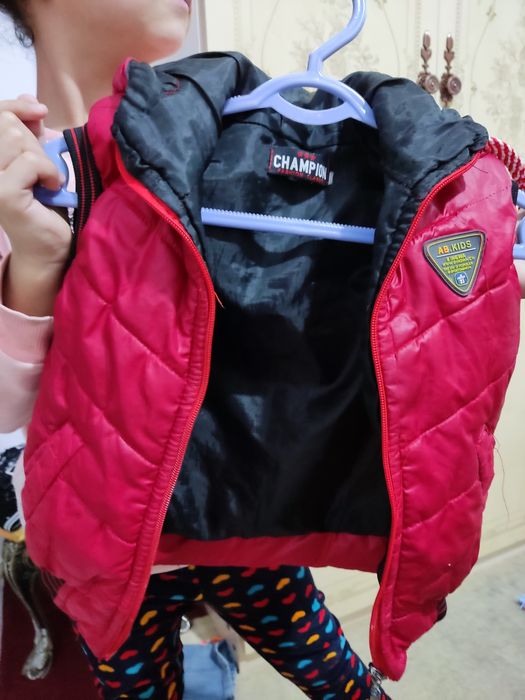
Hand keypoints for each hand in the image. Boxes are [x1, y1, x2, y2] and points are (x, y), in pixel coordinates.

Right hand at [0, 96, 70, 314]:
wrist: (47, 247)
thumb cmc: (44, 206)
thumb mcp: (37, 161)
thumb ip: (30, 133)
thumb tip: (29, 100)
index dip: (14, 106)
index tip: (39, 110)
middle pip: (8, 126)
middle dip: (36, 143)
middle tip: (45, 171)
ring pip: (18, 140)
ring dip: (43, 159)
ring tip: (47, 180)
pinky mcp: (4, 193)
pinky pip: (30, 161)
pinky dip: (49, 172)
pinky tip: (52, 188)